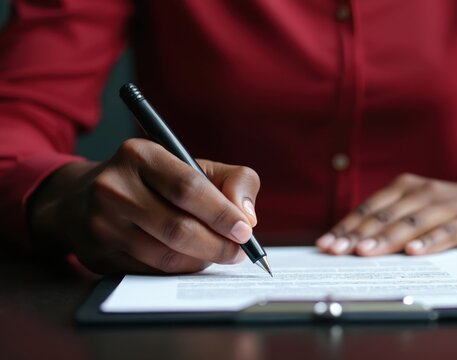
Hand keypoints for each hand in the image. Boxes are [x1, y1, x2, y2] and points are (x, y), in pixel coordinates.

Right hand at [28, 139, 259, 273]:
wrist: (84, 198)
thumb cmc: (154, 181)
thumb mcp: (193, 165)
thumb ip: (233, 181)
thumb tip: (248, 217)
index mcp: (139, 155)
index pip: (188, 187)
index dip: (221, 213)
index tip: (245, 230)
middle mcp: (113, 187)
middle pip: (177, 228)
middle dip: (217, 244)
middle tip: (238, 251)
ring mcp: (101, 224)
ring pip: (166, 255)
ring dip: (201, 260)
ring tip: (218, 253)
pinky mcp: (98, 255)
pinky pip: (151, 272)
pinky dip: (180, 270)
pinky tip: (191, 260)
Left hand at [316, 174, 456, 255]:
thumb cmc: (446, 209)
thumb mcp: (415, 208)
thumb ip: (388, 221)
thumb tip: (350, 243)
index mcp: (404, 187)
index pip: (369, 209)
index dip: (346, 227)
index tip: (326, 245)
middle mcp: (422, 192)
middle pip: (385, 216)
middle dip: (358, 236)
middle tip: (338, 251)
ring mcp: (446, 206)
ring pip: (411, 223)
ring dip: (386, 239)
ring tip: (365, 252)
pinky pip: (446, 233)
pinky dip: (429, 242)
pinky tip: (414, 252)